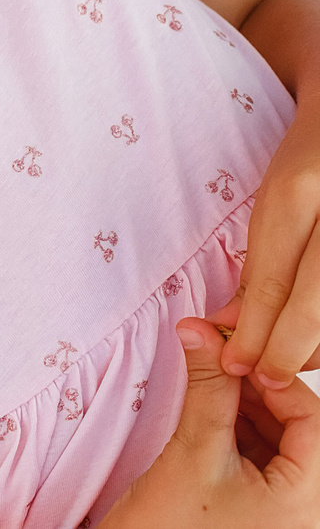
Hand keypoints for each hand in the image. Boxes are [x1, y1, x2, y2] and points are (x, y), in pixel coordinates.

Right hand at [100, 317, 319, 526]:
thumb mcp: (193, 451)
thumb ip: (207, 388)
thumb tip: (201, 330)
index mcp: (311, 498)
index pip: (313, 417)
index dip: (274, 377)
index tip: (232, 350)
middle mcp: (308, 506)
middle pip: (299, 427)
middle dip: (256, 388)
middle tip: (214, 356)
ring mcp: (284, 510)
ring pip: (279, 439)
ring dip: (243, 406)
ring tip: (205, 382)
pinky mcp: (259, 509)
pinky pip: (260, 458)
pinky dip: (235, 429)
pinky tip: (206, 411)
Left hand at [226, 99, 319, 392]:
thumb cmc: (310, 165)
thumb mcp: (272, 202)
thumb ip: (256, 266)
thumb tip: (231, 328)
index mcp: (300, 189)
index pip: (275, 276)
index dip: (255, 331)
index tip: (238, 364)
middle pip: (315, 300)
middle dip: (288, 348)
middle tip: (264, 377)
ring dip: (318, 346)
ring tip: (290, 360)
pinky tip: (317, 341)